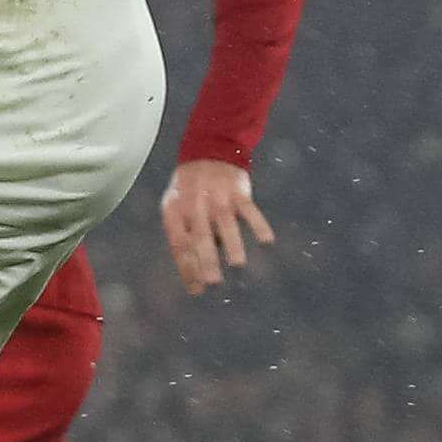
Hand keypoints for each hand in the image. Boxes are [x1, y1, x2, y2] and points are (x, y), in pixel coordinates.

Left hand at [160, 158, 273, 291]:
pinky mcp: (238, 191)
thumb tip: (195, 272)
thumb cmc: (189, 190)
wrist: (208, 152)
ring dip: (233, 245)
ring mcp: (217, 197)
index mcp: (175, 211)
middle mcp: (195, 205)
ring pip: (226, 224)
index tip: (196, 290)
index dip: (186, 268)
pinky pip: (250, 210)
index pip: (179, 244)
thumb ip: (184, 235)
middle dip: (206, 260)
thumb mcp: (175, 207)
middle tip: (212, 282)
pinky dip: (259, 225)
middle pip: (200, 237)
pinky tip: (266, 242)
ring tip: (238, 265)